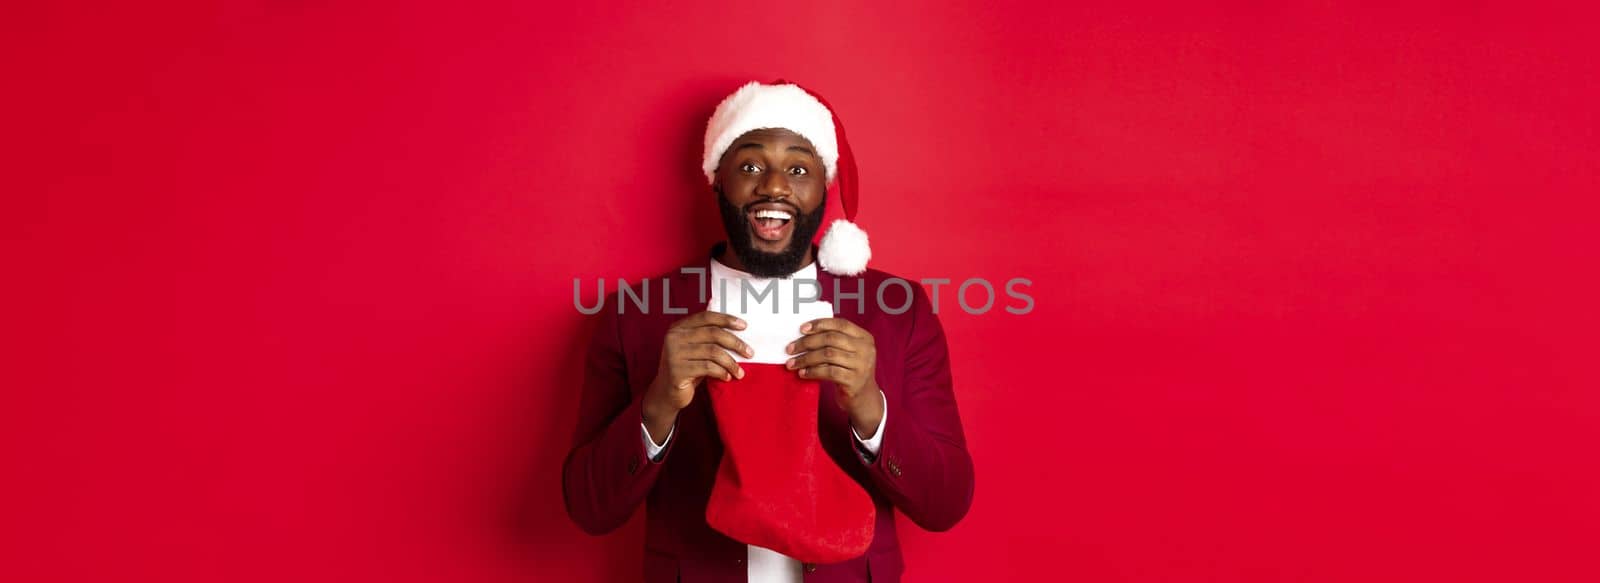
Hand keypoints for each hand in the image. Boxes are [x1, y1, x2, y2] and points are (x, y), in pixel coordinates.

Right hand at [643, 311, 751, 441]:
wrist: (667, 393)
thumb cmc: (687, 368)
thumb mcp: (694, 348)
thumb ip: (706, 333)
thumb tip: (729, 316)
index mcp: (678, 328)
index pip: (706, 317)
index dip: (726, 319)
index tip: (744, 326)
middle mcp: (674, 338)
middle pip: (713, 334)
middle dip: (735, 343)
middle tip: (749, 352)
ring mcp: (674, 354)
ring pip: (713, 352)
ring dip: (731, 362)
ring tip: (740, 371)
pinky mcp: (677, 371)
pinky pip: (708, 368)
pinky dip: (722, 372)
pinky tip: (728, 377)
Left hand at [785, 318, 882, 437]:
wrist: (864, 398)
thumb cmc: (850, 372)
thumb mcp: (849, 353)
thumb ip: (835, 341)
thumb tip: (804, 334)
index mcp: (864, 338)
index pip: (841, 324)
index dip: (820, 324)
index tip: (802, 328)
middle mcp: (866, 350)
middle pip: (831, 339)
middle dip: (807, 342)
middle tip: (791, 348)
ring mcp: (861, 365)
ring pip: (828, 355)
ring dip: (806, 359)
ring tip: (792, 363)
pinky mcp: (854, 381)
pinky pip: (828, 372)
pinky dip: (812, 371)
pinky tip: (803, 373)